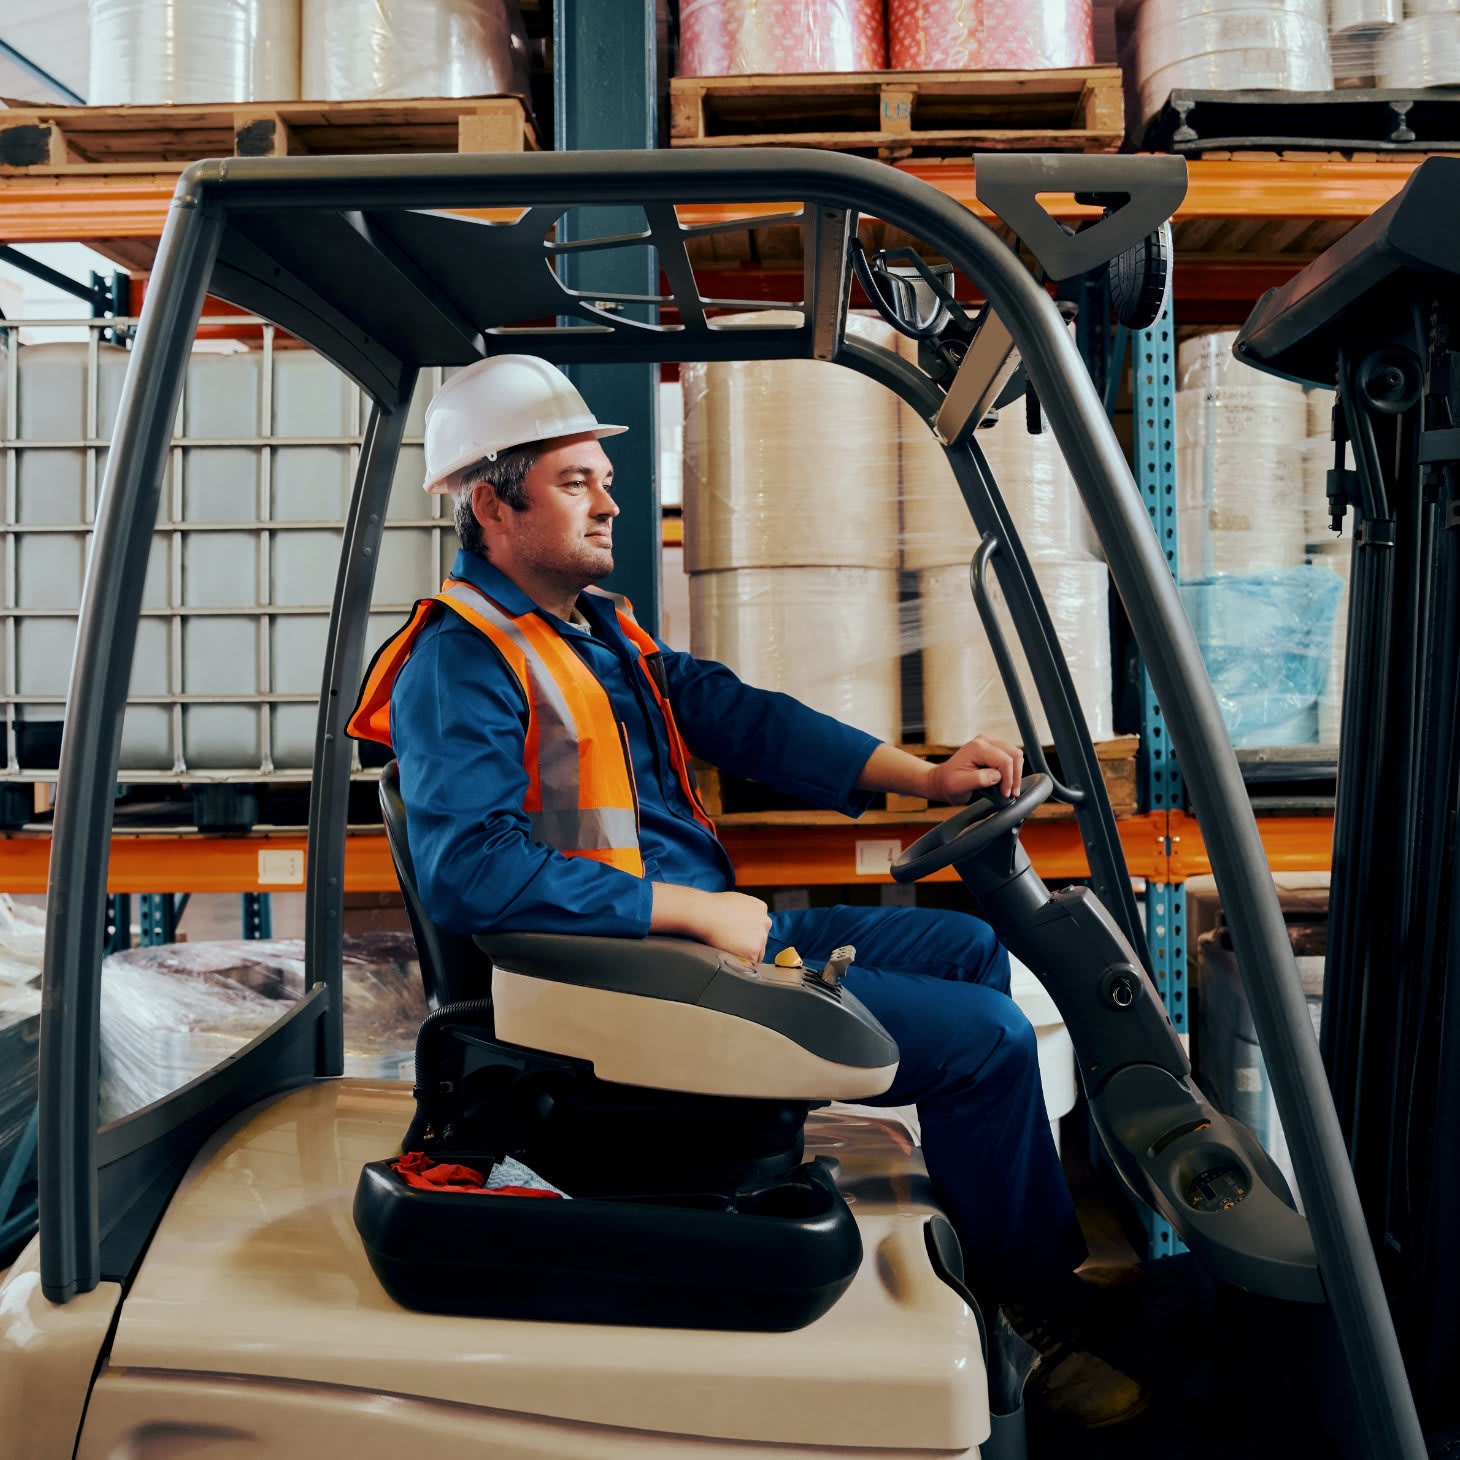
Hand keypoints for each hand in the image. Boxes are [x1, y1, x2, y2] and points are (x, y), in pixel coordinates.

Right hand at [650, 884, 771, 963]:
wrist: (706, 914)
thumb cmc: (714, 907)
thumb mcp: (737, 901)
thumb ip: (746, 911)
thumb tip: (742, 920)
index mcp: (760, 908)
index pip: (761, 925)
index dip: (749, 932)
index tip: (740, 935)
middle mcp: (764, 921)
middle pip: (761, 938)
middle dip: (748, 942)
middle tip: (733, 943)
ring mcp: (761, 937)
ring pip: (757, 951)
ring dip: (746, 953)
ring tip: (729, 948)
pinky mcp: (754, 950)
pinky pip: (752, 962)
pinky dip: (743, 961)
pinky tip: (731, 954)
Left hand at [927, 734, 1023, 804]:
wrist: (942, 780)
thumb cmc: (949, 784)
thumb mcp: (960, 785)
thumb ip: (979, 779)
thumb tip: (997, 776)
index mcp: (977, 748)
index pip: (1004, 760)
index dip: (1009, 778)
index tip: (1005, 793)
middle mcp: (984, 741)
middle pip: (1014, 754)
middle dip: (1015, 775)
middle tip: (1011, 793)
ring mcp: (989, 743)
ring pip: (1015, 755)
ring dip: (1015, 773)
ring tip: (1008, 789)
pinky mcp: (992, 749)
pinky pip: (1010, 757)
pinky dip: (1011, 770)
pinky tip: (1005, 783)